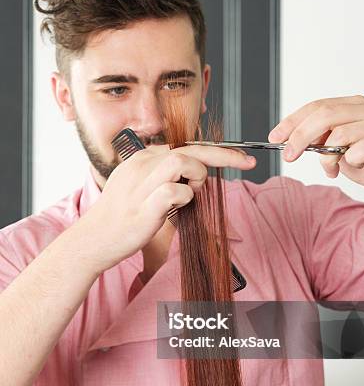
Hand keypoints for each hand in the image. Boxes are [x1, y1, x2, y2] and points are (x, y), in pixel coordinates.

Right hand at [78, 144, 255, 272]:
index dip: (217, 150)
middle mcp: (143, 165)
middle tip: (248, 162)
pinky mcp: (144, 205)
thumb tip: (197, 175)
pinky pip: (175, 191)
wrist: (93, 239)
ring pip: (183, 161)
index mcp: (143, 158)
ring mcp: (142, 184)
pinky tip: (177, 207)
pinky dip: (185, 198)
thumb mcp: (142, 188)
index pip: (186, 145)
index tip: (241, 158)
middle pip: (190, 149)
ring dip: (197, 176)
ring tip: (192, 192)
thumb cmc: (122, 217)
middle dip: (225, 155)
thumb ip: (167, 177)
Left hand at [268, 95, 363, 203]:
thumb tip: (288, 140)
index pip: (316, 106)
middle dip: (300, 136)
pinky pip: (361, 149)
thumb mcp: (333, 149)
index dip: (293, 121)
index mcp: (352, 106)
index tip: (275, 137)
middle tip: (289, 156)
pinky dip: (350, 160)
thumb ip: (316, 140)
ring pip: (340, 134)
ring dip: (328, 157)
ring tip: (331, 169)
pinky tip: (353, 166)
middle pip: (325, 116)